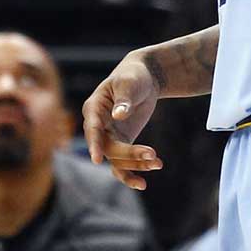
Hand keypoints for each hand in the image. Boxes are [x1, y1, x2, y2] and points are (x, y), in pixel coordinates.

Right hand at [82, 51, 163, 189]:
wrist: (145, 78)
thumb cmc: (133, 76)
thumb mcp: (129, 83)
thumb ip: (124, 99)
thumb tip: (118, 115)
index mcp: (94, 107)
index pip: (92, 129)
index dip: (94, 144)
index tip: (96, 160)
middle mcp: (98, 125)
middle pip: (108, 148)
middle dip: (129, 155)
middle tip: (153, 155)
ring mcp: (109, 136)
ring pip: (117, 160)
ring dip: (136, 165)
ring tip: (158, 163)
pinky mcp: (122, 142)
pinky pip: (125, 162)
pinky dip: (137, 168)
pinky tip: (151, 173)